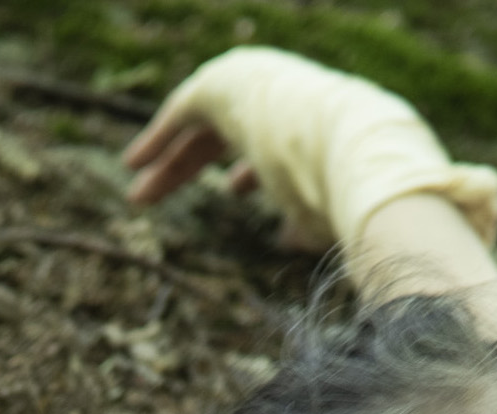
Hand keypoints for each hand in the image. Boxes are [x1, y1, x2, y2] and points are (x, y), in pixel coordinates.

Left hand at [121, 47, 496, 256]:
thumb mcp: (335, 229)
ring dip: (171, 162)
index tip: (236, 191)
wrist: (360, 162)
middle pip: (231, 137)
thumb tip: (290, 244)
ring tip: (139, 193)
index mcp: (315, 140)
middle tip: (168, 194)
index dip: (258, 174)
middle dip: (198, 165)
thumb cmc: (361, 207)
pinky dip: (159, 138)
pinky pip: (185, 111)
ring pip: (203, 128)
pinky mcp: (227, 86)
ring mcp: (257, 95)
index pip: (280, 152)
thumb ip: (311, 231)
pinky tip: (135, 163)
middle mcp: (284, 111)